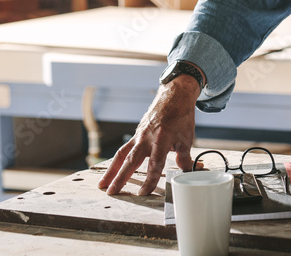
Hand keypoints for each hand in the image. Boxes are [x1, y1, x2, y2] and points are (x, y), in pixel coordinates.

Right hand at [97, 76, 200, 195]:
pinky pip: (125, 148)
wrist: (174, 96)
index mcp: (161, 140)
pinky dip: (118, 159)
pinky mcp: (137, 133)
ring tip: (102, 184)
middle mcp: (146, 138)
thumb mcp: (187, 138)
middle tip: (111, 193)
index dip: (149, 180)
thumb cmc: (181, 116)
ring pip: (122, 154)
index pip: (154, 165)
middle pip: (131, 161)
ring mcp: (139, 135)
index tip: (142, 193)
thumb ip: (185, 158)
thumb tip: (188, 171)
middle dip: (120, 178)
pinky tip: (112, 169)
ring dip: (111, 170)